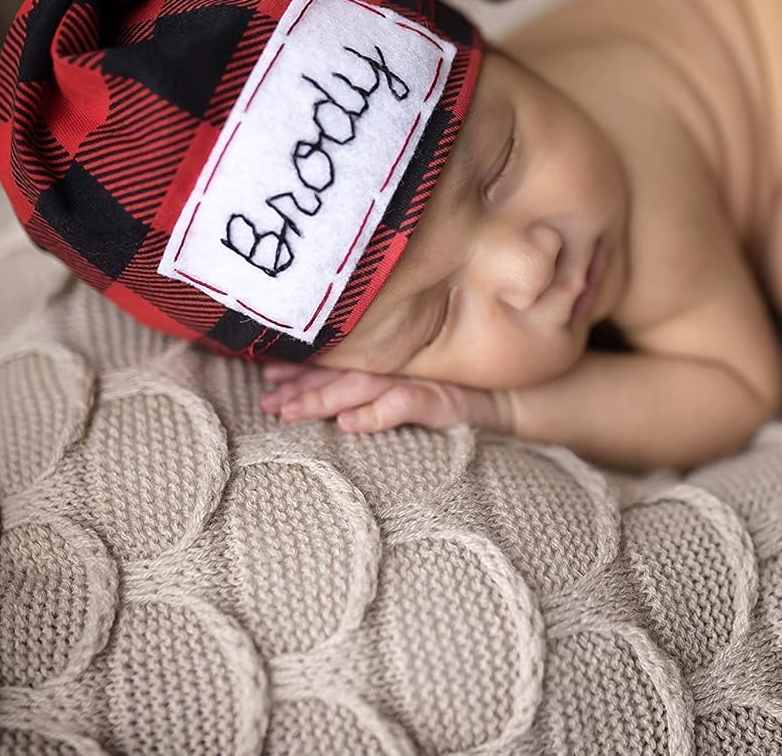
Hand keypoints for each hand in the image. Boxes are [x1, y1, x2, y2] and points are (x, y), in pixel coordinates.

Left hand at [260, 362, 512, 435]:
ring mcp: (423, 378)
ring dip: (326, 398)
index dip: (302, 366)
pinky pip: (408, 404)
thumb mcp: (414, 385)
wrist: (515, 397)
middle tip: (266, 402)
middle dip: (302, 386)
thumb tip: (322, 401)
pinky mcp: (446, 400)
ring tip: (291, 412)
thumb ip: (373, 388)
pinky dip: (379, 413)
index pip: (339, 360)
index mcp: (390, 357)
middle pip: (343, 372)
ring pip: (365, 385)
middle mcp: (401, 362)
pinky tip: (350, 425)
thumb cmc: (459, 392)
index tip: (267, 375)